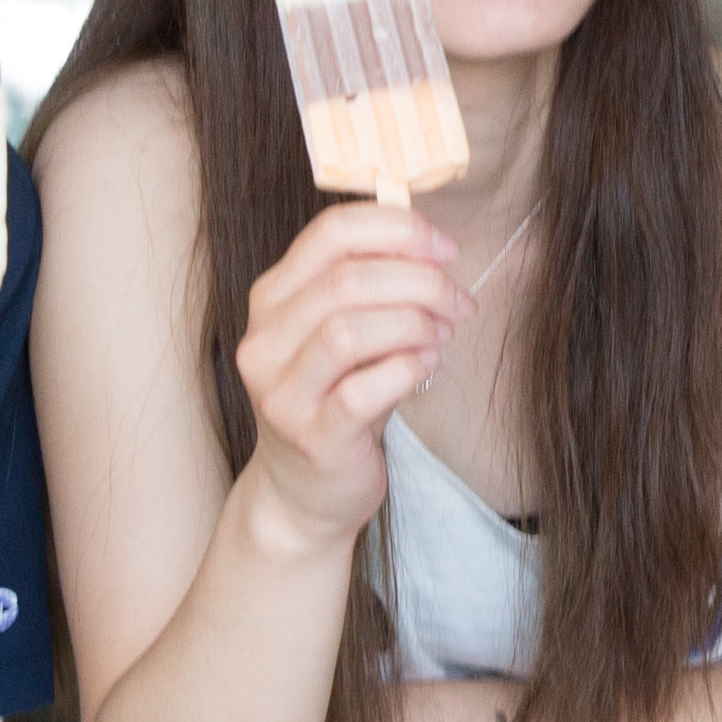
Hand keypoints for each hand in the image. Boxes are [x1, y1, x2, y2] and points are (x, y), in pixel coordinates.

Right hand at [228, 198, 469, 540]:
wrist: (304, 492)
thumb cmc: (336, 399)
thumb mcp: (344, 333)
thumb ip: (373, 286)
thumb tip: (432, 247)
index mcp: (272, 298)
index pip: (329, 233)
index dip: (397, 230)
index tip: (444, 248)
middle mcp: (265, 341)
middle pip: (347, 279)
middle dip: (420, 281)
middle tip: (456, 301)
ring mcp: (282, 392)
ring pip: (349, 330)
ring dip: (413, 323)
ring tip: (441, 335)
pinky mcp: (312, 437)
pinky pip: (363, 390)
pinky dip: (407, 369)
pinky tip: (426, 367)